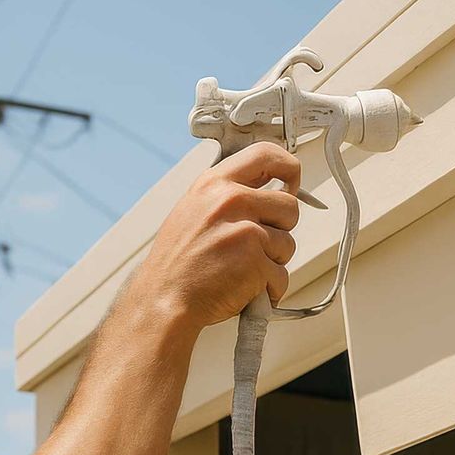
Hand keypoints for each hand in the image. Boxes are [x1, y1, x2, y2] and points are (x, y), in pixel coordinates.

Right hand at [128, 141, 301, 330]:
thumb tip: (262, 192)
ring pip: (288, 244)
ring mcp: (245, 231)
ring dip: (273, 262)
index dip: (288, 167)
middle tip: (255, 246)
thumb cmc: (176, 264)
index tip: (292, 181)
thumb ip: (226, 197)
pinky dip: (268, 289)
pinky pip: (282, 275)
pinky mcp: (256, 262)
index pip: (265, 155)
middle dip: (280, 229)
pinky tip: (243, 288)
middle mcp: (231, 202)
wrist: (162, 300)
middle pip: (289, 205)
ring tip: (240, 270)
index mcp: (214, 184)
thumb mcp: (192, 211)